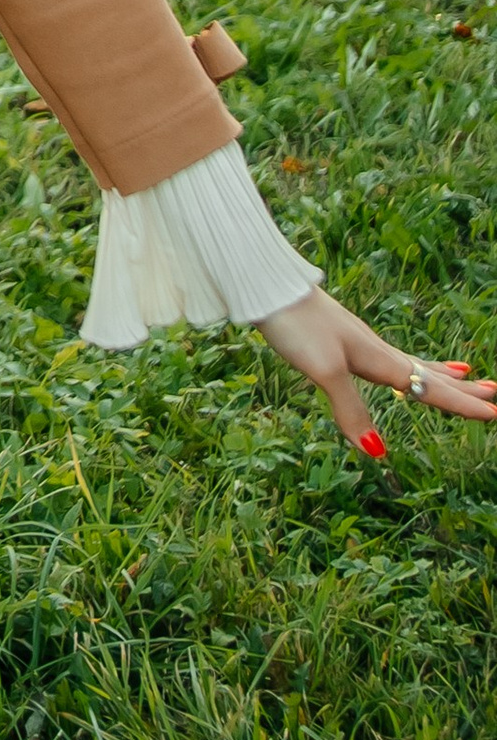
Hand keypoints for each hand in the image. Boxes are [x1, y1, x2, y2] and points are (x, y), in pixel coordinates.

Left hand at [256, 289, 496, 453]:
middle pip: (427, 372)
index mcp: (378, 359)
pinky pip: (386, 355)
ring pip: (409, 361)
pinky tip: (394, 362)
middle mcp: (375, 349)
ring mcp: (358, 341)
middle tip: (494, 394)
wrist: (267, 287)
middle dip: (461, 388)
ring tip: (464, 373)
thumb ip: (351, 409)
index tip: (494, 413)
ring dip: (438, 372)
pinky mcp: (339, 336)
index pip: (429, 387)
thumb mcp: (324, 371)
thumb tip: (377, 452)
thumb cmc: (297, 326)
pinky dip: (405, 363)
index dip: (461, 404)